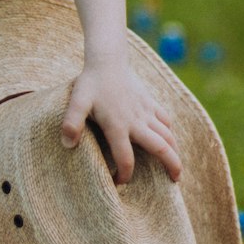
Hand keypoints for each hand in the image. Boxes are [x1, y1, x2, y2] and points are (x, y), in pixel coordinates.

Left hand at [60, 60, 180, 184]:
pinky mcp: (150, 102)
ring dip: (175, 151)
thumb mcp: (76, 102)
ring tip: (176, 168)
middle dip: (170, 166)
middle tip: (175, 182)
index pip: (126, 159)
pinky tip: (169, 139)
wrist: (107, 60)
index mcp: (118, 126)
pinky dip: (170, 132)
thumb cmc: (90, 84)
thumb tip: (67, 145)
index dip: (124, 175)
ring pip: (168, 135)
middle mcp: (137, 121)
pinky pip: (165, 120)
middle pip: (160, 148)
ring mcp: (146, 111)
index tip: (119, 183)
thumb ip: (71, 122)